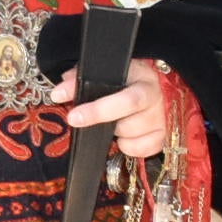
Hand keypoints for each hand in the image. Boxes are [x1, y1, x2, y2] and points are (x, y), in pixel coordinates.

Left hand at [52, 57, 174, 161]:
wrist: (154, 88)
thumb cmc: (125, 80)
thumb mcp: (105, 72)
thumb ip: (81, 78)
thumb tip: (60, 92)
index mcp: (143, 78)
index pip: (124, 97)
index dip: (97, 108)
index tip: (72, 114)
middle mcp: (155, 98)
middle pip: (128, 119)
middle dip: (100, 119)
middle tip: (76, 119)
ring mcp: (161, 119)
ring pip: (131, 134)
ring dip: (115, 132)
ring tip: (112, 121)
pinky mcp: (161, 137)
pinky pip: (140, 150)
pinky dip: (128, 146)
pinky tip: (124, 135)